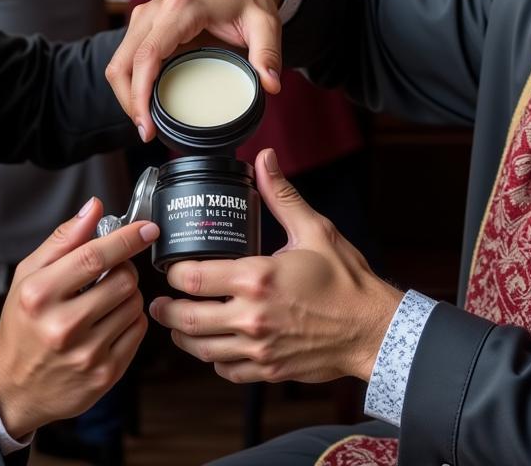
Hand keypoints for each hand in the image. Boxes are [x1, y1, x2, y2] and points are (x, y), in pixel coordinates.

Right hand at [0, 199, 157, 437]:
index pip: (95, 256)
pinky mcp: (105, 375)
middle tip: (110, 273)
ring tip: (105, 300)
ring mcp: (86, 354)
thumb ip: (63, 239)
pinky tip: (109, 322)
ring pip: (134, 304)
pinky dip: (131, 319)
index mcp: (40, 295)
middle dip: (124, 268)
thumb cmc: (23, 323)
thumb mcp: (28, 275)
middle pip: (123, 280)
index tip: (147, 228)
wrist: (14, 387)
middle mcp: (62, 327)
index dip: (127, 238)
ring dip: (128, 295)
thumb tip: (95, 207)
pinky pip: (138, 330)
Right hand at [105, 0, 288, 140]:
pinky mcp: (146, 22)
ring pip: (119, 60)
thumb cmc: (251, 0)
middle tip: (146, 132)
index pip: (148, 55)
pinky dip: (131, 81)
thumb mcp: (266, 25)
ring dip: (126, 94)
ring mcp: (147, 14)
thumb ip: (268, 54)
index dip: (140, 94)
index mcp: (182, 9)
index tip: (146, 125)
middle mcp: (157, 9)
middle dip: (128, 102)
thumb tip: (270, 85)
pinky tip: (146, 101)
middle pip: (123, 62)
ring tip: (145, 122)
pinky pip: (127, 56)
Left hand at [149, 148, 402, 384]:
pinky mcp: (269, 370)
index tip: (171, 267)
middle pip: (189, 319)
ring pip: (203, 350)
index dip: (174, 272)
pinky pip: (227, 371)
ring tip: (176, 325)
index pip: (196, 277)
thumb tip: (265, 160)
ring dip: (183, 338)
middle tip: (157, 303)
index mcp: (258, 278)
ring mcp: (259, 348)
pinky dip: (214, 360)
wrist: (372, 329)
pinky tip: (214, 346)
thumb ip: (282, 196)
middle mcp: (252, 317)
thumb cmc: (346, 281)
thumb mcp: (314, 230)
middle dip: (166, 311)